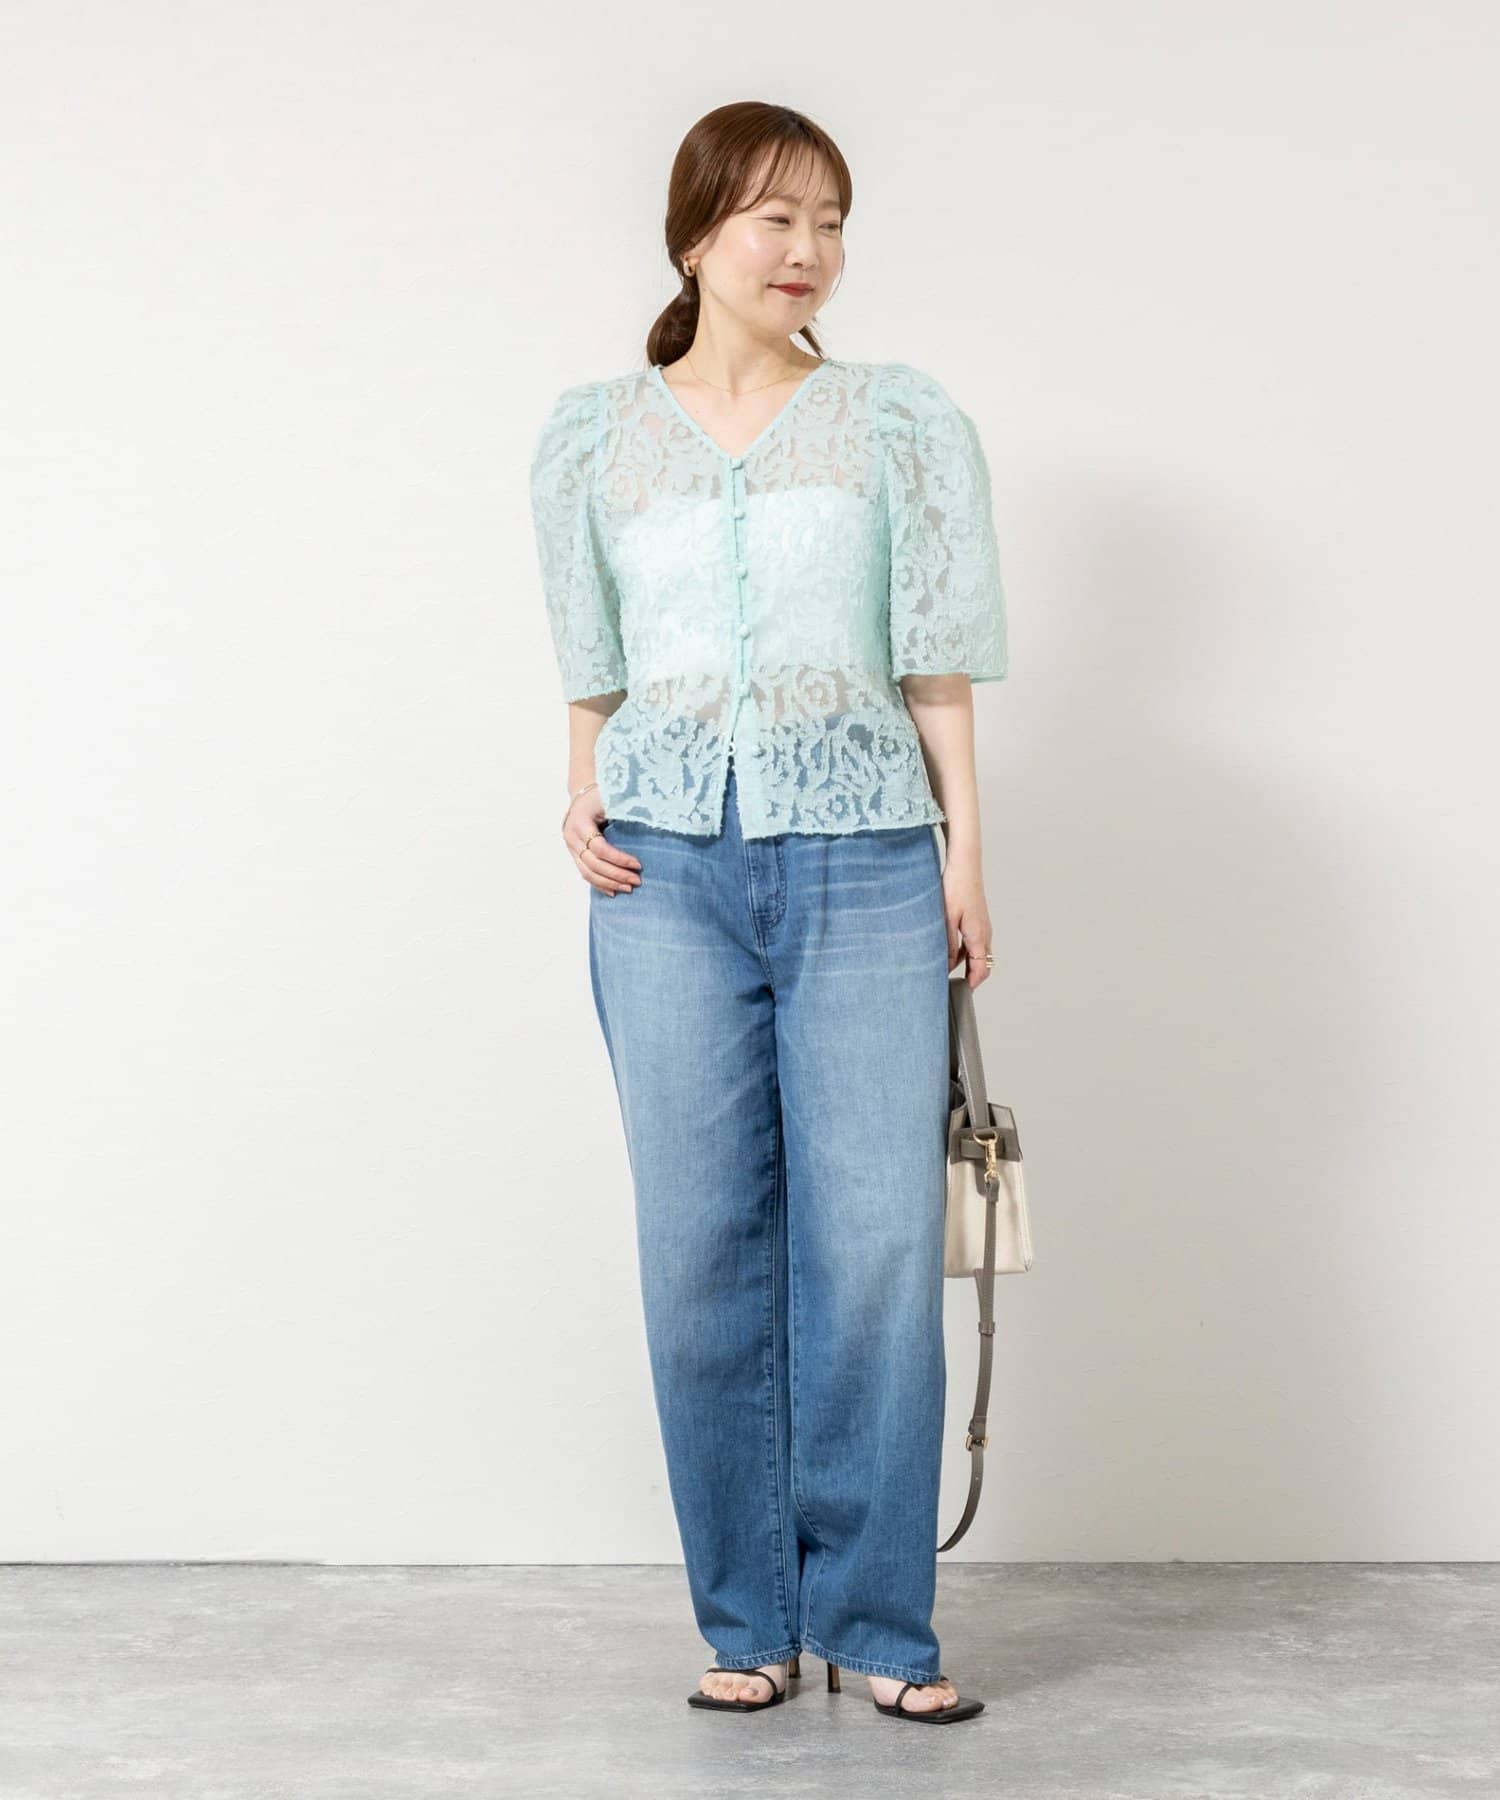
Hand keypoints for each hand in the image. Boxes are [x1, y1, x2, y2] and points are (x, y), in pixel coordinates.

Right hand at [562, 792, 641, 894]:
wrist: (583, 795)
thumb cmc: (601, 794)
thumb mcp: (611, 797)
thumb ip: (625, 811)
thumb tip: (652, 823)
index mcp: (580, 822)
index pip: (599, 848)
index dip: (619, 858)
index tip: (639, 864)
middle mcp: (571, 837)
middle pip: (593, 864)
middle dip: (616, 875)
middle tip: (637, 881)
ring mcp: (571, 847)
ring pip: (587, 872)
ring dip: (609, 883)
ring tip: (628, 888)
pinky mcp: (574, 854)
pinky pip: (585, 873)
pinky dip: (599, 884)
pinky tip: (613, 892)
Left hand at [942, 860, 993, 987]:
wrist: (964, 864)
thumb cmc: (955, 888)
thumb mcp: (946, 920)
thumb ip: (946, 946)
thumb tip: (946, 967)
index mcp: (979, 937)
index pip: (981, 970)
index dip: (972, 985)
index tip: (959, 994)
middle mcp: (985, 934)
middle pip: (982, 965)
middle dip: (970, 978)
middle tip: (952, 987)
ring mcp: (983, 926)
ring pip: (977, 954)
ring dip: (966, 965)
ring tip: (945, 971)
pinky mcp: (977, 920)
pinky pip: (973, 943)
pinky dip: (964, 952)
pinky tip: (947, 951)